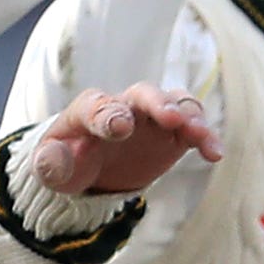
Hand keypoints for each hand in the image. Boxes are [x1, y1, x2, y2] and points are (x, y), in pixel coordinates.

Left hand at [21, 84, 219, 200]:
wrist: (90, 168)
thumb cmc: (67, 162)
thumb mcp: (50, 167)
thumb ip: (49, 163)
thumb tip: (55, 161)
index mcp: (88, 110)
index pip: (97, 106)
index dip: (109, 114)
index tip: (120, 127)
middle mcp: (124, 106)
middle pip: (143, 94)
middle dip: (157, 103)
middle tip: (170, 117)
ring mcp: (152, 117)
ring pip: (175, 105)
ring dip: (189, 117)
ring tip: (199, 135)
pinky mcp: (172, 134)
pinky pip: (193, 129)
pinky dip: (206, 137)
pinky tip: (215, 154)